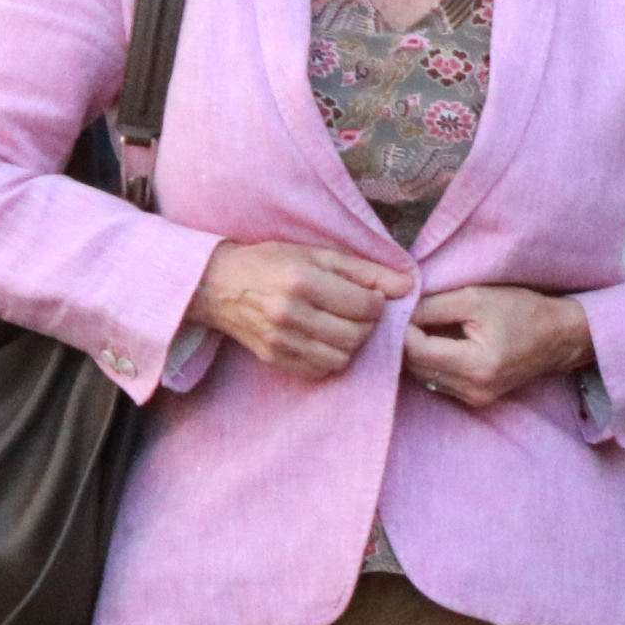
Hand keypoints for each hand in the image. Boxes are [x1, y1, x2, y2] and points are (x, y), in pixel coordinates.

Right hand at [189, 239, 412, 380]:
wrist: (216, 284)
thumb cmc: (271, 262)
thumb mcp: (318, 254)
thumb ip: (365, 270)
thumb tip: (408, 286)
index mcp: (303, 281)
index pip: (366, 306)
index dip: (378, 302)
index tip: (370, 295)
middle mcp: (290, 314)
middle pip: (357, 335)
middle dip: (367, 324)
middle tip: (358, 311)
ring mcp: (280, 340)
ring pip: (342, 357)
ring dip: (351, 343)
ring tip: (340, 325)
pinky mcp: (273, 358)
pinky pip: (320, 370)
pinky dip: (330, 358)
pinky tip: (323, 339)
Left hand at [403, 286, 598, 408]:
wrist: (561, 336)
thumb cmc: (524, 311)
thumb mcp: (477, 297)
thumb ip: (434, 305)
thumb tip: (400, 311)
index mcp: (476, 365)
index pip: (417, 350)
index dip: (403, 327)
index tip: (405, 307)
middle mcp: (473, 390)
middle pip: (415, 366)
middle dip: (407, 340)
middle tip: (410, 314)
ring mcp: (474, 399)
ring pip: (422, 376)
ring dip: (417, 352)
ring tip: (424, 327)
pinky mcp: (476, 400)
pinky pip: (437, 381)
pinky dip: (432, 362)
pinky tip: (439, 343)